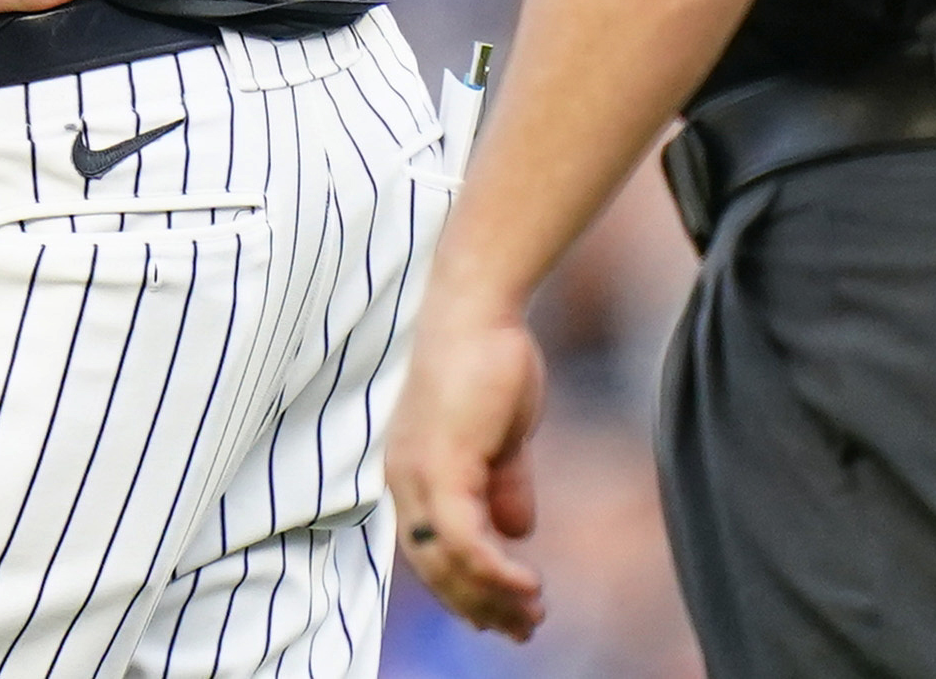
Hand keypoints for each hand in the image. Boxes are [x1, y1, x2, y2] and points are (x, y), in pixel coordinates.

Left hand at [388, 302, 549, 638]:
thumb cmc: (490, 360)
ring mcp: (417, 474)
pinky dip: (493, 570)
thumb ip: (504, 485)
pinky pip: (462, 539)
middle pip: (435, 568)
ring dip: (492, 596)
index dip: (466, 589)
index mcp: (413, 474)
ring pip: (447, 562)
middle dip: (480, 605)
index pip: (431, 552)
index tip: (504, 614)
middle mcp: (405, 481)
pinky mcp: (439, 466)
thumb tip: (517, 530)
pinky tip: (525, 583)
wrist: (481, 307)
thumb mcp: (500, 438)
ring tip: (531, 614)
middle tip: (525, 628)